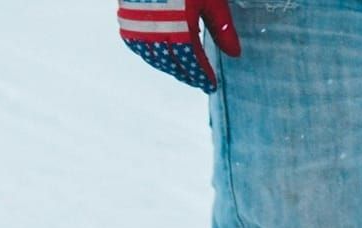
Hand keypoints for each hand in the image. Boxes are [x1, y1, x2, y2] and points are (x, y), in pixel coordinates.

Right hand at [119, 0, 240, 92]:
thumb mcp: (211, 0)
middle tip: (198, 81)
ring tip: (182, 72)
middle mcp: (157, 32)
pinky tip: (157, 56)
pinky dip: (150, 54)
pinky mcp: (127, 18)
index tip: (210, 85)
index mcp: (179, 29)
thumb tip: (234, 54)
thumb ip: (222, 28)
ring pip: (154, 57)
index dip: (202, 75)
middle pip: (173, 63)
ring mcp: (139, 26)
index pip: (193, 62)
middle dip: (187, 74)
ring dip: (169, 67)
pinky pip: (137, 45)